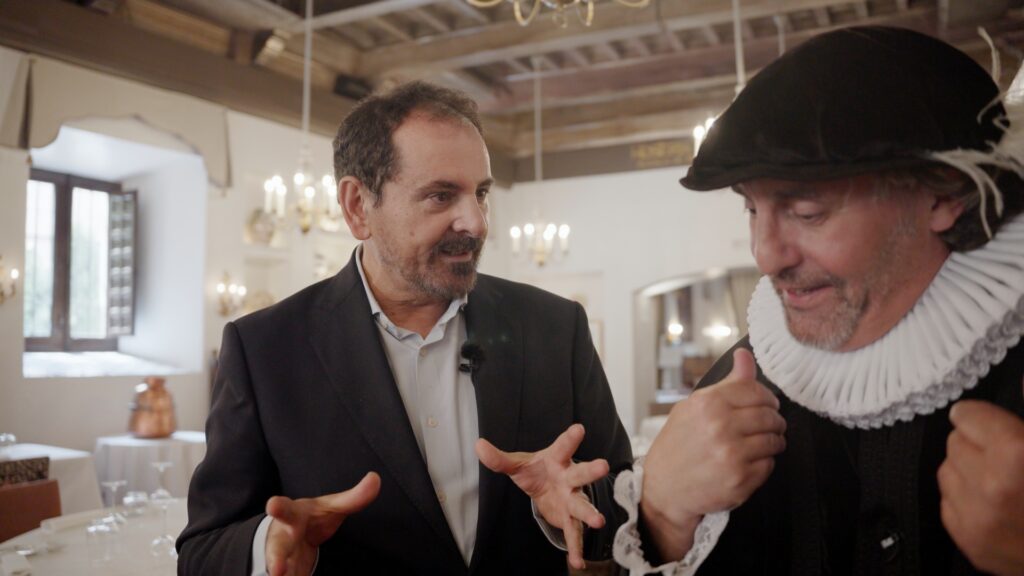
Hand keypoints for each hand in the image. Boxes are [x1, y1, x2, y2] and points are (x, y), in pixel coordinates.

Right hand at [264, 472, 380, 575]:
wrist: (290, 537)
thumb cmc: (311, 518)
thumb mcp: (331, 506)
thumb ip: (353, 497)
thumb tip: (375, 478)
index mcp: (292, 515)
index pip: (284, 509)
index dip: (278, 507)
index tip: (273, 504)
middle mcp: (282, 539)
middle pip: (277, 549)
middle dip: (276, 558)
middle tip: (279, 569)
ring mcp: (281, 560)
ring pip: (279, 570)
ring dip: (282, 574)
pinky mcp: (286, 574)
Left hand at [476, 423, 608, 569]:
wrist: (546, 488)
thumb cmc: (536, 471)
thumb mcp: (517, 465)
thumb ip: (499, 459)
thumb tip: (478, 445)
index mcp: (557, 460)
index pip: (563, 447)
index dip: (570, 437)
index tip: (579, 428)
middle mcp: (568, 478)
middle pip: (580, 474)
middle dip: (591, 471)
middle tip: (603, 465)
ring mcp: (572, 499)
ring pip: (582, 505)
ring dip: (590, 512)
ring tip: (598, 521)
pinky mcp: (569, 518)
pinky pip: (574, 534)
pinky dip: (576, 548)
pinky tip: (577, 562)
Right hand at [641, 348, 785, 560]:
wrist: (663, 488)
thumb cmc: (678, 444)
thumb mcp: (695, 407)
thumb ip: (727, 383)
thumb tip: (745, 356)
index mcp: (708, 404)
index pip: (757, 392)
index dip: (767, 398)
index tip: (767, 405)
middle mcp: (721, 427)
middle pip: (770, 416)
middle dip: (774, 421)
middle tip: (769, 426)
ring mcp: (732, 455)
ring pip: (774, 441)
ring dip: (773, 442)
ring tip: (759, 445)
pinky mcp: (740, 480)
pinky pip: (769, 465)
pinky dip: (764, 463)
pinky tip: (748, 462)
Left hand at [938, 399, 1023, 575]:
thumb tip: (1021, 379)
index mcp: (1015, 454)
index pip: (967, 415)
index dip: (981, 417)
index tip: (987, 421)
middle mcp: (990, 486)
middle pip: (955, 442)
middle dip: (977, 445)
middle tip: (1006, 456)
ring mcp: (977, 518)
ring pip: (948, 472)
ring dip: (969, 472)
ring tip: (1002, 481)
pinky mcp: (970, 542)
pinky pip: (949, 504)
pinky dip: (967, 500)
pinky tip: (997, 504)